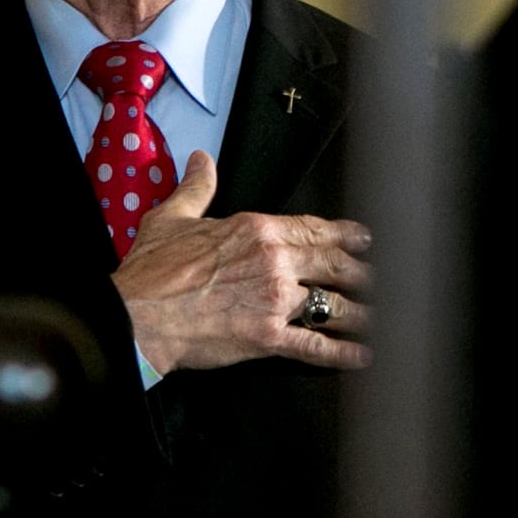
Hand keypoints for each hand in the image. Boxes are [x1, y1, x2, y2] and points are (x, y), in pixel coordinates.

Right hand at [110, 150, 372, 374]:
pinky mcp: (271, 338)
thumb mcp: (172, 218)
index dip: (345, 234)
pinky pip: (317, 346)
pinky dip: (343, 353)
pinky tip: (361, 356)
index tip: (363, 239)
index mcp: (256, 230)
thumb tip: (202, 161)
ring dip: (361, 314)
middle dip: (361, 273)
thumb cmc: (152, 272)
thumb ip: (196, 189)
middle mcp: (275, 262)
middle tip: (378, 278)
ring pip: (335, 305)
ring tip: (377, 319)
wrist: (139, 316)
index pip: (313, 228)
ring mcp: (277, 301)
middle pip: (335, 265)